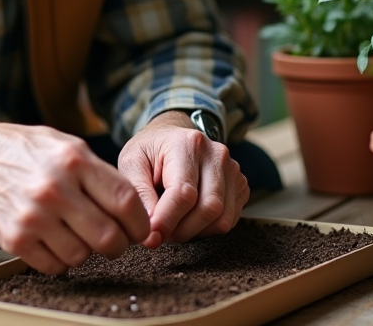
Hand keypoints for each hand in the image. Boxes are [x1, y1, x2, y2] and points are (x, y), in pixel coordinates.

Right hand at [0, 113, 150, 274]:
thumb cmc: (26, 152)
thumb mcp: (66, 145)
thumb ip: (98, 172)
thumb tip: (134, 208)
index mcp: (74, 160)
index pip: (125, 201)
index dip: (139, 222)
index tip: (139, 229)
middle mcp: (55, 188)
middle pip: (108, 236)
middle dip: (117, 244)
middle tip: (112, 239)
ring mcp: (33, 216)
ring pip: (82, 255)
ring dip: (85, 251)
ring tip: (76, 234)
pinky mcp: (15, 239)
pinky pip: (54, 266)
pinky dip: (60, 260)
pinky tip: (54, 241)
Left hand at [118, 111, 248, 245]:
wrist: (172, 136)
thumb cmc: (150, 151)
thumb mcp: (132, 163)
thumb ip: (139, 194)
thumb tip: (150, 230)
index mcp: (188, 144)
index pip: (184, 193)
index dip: (167, 221)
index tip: (150, 237)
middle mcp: (217, 154)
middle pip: (208, 208)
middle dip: (181, 230)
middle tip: (160, 233)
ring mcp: (233, 170)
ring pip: (222, 218)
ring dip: (194, 232)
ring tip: (172, 225)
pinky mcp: (240, 185)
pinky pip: (230, 219)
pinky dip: (208, 228)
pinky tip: (188, 219)